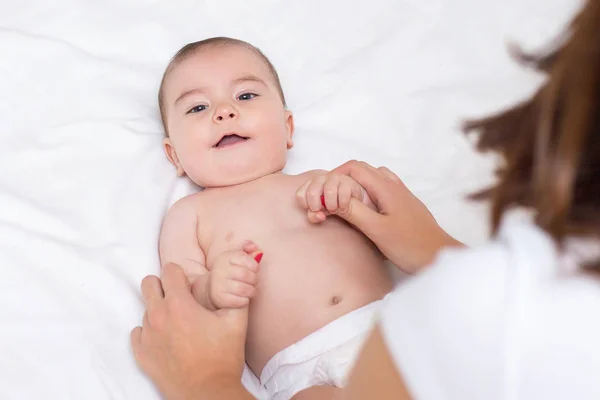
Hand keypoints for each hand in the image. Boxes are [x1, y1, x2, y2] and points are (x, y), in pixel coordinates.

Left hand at [131, 263, 249, 399]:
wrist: (208, 393)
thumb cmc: (223, 357)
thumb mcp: (237, 321)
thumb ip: (236, 294)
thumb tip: (236, 280)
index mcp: (179, 303)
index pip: (169, 270)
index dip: (180, 273)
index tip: (189, 284)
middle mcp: (158, 316)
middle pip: (148, 284)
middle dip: (163, 285)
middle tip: (179, 297)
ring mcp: (147, 336)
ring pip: (146, 309)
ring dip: (159, 310)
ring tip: (179, 324)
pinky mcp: (141, 354)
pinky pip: (138, 333)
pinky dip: (150, 332)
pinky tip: (167, 339)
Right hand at [202, 241, 261, 309]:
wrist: (212, 288)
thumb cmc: (231, 271)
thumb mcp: (236, 256)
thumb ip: (247, 248)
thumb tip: (255, 249)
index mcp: (225, 257)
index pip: (244, 258)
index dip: (254, 265)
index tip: (254, 269)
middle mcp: (219, 270)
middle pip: (245, 274)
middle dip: (254, 279)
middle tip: (254, 281)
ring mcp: (218, 285)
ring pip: (244, 289)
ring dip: (252, 291)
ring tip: (251, 290)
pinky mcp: (220, 299)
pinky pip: (240, 301)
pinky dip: (246, 300)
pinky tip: (244, 297)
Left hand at [296, 172, 374, 223]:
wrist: (353, 200)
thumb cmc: (333, 204)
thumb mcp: (321, 212)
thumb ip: (314, 215)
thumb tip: (319, 215)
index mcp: (310, 184)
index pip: (300, 194)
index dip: (306, 206)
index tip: (315, 210)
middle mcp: (321, 178)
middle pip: (312, 193)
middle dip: (318, 207)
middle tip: (324, 211)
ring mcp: (335, 178)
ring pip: (329, 192)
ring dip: (332, 206)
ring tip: (335, 209)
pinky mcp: (348, 181)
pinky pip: (343, 194)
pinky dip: (342, 204)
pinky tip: (343, 206)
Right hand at [323, 160, 462, 272]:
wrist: (439, 256)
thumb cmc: (410, 246)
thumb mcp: (376, 230)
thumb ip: (353, 211)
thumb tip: (330, 198)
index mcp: (386, 188)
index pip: (355, 168)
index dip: (335, 175)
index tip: (323, 191)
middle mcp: (394, 186)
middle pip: (363, 170)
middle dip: (343, 178)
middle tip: (329, 196)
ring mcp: (401, 194)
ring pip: (374, 178)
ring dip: (356, 183)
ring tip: (344, 200)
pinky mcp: (404, 205)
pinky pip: (382, 188)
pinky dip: (368, 191)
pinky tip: (365, 208)